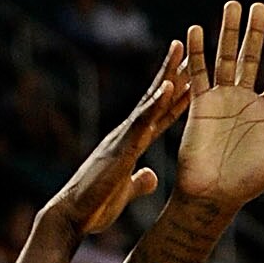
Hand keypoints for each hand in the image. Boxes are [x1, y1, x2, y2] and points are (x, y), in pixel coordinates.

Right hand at [46, 45, 190, 233]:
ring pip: (149, 102)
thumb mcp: (125, 192)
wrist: (73, 216)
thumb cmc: (95, 207)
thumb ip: (139, 182)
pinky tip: (169, 87)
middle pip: (155, 99)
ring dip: (166, 75)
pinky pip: (141, 123)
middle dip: (172, 73)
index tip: (190, 77)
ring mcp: (122, 138)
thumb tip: (152, 176)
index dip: (175, 97)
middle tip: (187, 45)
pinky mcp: (120, 149)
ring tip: (180, 50)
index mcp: (131, 145)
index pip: (158, 116)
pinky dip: (155, 105)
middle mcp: (127, 135)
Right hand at [173, 4, 263, 217]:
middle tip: (259, 6)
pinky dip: (197, 52)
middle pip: (251, 59)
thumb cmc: (247, 182)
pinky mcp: (200, 105)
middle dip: (255, 33)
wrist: (212, 194)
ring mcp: (221, 100)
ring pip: (225, 58)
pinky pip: (199, 74)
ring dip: (227, 33)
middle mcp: (245, 101)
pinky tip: (197, 30)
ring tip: (232, 5)